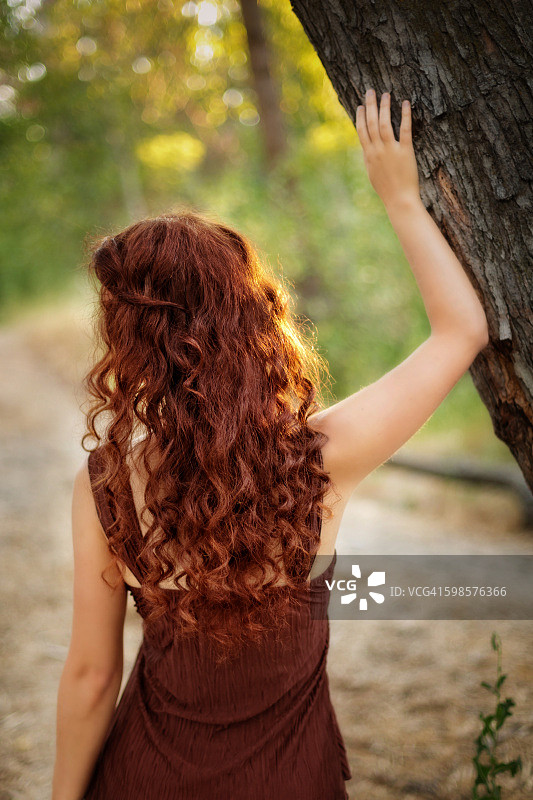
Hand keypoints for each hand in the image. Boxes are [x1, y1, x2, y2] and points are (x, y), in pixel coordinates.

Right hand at [356, 89, 419, 209]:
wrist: (399, 200)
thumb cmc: (387, 190)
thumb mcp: (373, 174)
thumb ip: (370, 159)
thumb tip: (368, 149)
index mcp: (368, 155)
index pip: (361, 131)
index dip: (360, 117)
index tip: (360, 105)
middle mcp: (377, 150)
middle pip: (371, 123)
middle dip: (370, 105)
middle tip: (370, 91)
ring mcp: (391, 150)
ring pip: (384, 123)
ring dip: (384, 107)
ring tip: (386, 94)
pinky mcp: (405, 151)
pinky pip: (404, 130)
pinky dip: (405, 115)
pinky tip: (405, 103)